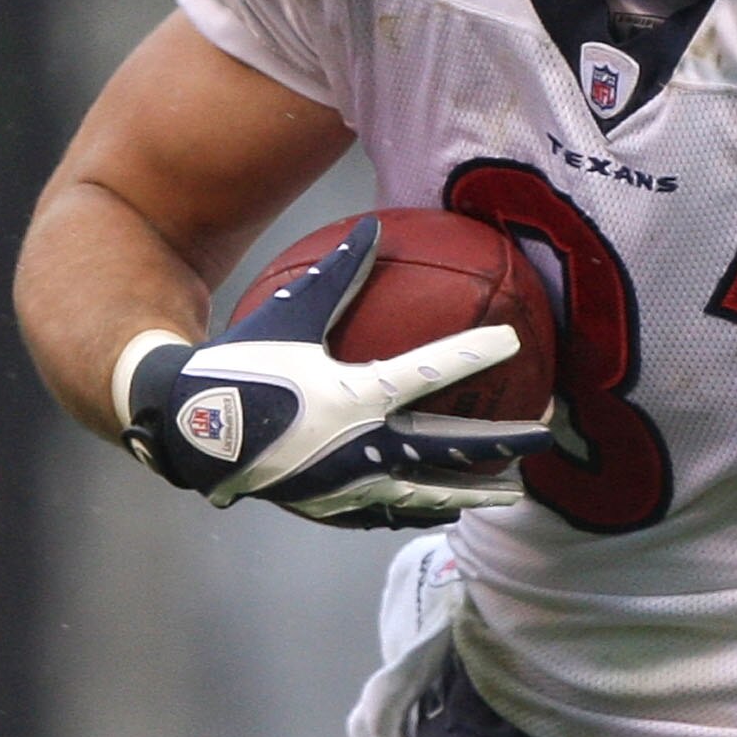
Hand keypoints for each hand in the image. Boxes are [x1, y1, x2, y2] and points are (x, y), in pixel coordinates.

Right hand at [121, 217, 551, 528]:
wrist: (187, 430)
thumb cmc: (239, 363)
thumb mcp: (289, 314)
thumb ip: (336, 275)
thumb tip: (373, 226)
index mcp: (353, 396)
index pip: (428, 371)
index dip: (473, 352)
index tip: (514, 340)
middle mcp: (360, 447)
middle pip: (451, 445)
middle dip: (504, 441)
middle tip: (549, 434)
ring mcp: (349, 485)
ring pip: (430, 492)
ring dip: (475, 491)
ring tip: (514, 493)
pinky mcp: (334, 507)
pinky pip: (391, 510)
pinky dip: (425, 506)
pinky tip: (447, 505)